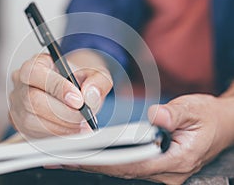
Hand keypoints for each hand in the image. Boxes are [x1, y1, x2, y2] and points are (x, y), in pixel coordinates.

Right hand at [9, 50, 112, 137]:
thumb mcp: (95, 74)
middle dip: (62, 112)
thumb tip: (89, 95)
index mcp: (36, 64)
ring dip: (60, 126)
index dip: (57, 87)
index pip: (36, 73)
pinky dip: (56, 134)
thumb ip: (98, 80)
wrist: (74, 94)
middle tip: (83, 117)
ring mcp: (18, 104)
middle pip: (32, 99)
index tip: (79, 100)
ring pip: (32, 119)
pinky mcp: (20, 123)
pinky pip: (33, 132)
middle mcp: (21, 83)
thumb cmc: (79, 81)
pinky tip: (72, 131)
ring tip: (82, 126)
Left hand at [62, 94, 233, 183]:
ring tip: (69, 157)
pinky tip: (92, 156)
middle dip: (91, 165)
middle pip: (123, 170)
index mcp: (177, 159)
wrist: (220, 125)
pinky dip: (108, 161)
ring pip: (123, 170)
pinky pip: (128, 165)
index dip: (106, 161)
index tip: (81, 156)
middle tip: (63, 158)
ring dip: (96, 164)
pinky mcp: (156, 165)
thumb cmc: (208, 118)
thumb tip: (154, 116)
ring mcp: (161, 170)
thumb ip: (174, 114)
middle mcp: (166, 171)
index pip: (134, 164)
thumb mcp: (194, 110)